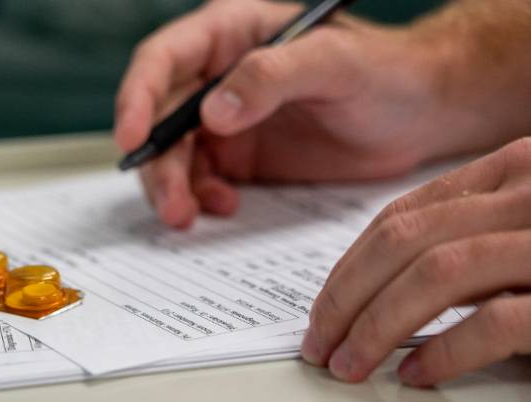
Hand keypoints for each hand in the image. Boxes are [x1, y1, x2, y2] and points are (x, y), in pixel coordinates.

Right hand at [115, 0, 460, 228]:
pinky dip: (202, 199)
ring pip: (174, 156)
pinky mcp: (240, 158)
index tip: (131, 140)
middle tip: (173, 207)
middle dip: (159, 165)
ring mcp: (226, 121)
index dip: (137, 99)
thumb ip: (273, 77)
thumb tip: (211, 114)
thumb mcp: (336, 64)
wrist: (419, 113)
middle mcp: (218, 77)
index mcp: (231, 35)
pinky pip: (201, 181)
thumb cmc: (386, 71)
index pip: (164, 60)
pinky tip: (227, 207)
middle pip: (159, 118)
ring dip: (174, 189)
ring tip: (191, 216)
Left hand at [302, 138, 530, 386]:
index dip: (348, 267)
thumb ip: (463, 242)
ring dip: (377, 326)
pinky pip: (497, 320)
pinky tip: (417, 373)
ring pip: (436, 273)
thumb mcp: (517, 240)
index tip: (321, 310)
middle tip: (319, 345)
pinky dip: (445, 351)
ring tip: (350, 366)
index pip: (401, 216)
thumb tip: (372, 289)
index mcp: (513, 172)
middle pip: (404, 241)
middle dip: (345, 299)